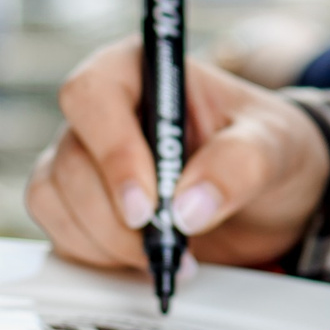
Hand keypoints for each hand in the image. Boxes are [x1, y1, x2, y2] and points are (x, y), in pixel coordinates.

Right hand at [27, 38, 329, 271]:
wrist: (273, 194)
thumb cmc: (269, 148)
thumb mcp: (274, 146)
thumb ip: (238, 165)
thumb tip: (188, 207)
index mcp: (143, 68)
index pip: (94, 94)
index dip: (113, 152)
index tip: (150, 204)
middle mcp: (105, 108)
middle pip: (71, 158)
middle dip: (117, 216)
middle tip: (173, 244)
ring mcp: (85, 155)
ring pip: (55, 197)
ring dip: (108, 242)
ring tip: (171, 256)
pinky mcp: (80, 201)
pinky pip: (59, 229)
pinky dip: (97, 256)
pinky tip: (145, 260)